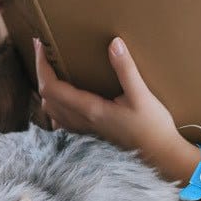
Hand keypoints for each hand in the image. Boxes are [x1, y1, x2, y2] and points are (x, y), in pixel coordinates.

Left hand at [34, 36, 200, 182]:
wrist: (161, 157)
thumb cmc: (153, 128)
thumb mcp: (142, 96)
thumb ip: (126, 69)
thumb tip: (114, 43)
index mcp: (90, 110)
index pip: (51, 87)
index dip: (41, 66)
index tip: (39, 45)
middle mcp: (82, 122)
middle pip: (47, 98)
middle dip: (41, 73)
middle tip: (44, 52)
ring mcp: (85, 130)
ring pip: (52, 110)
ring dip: (47, 89)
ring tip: (52, 70)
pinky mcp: (92, 134)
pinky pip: (63, 120)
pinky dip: (57, 105)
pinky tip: (67, 97)